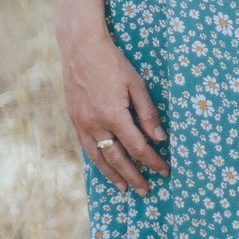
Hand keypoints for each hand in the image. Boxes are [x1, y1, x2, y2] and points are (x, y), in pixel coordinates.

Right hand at [58, 25, 168, 196]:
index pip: (138, 147)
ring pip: (99, 158)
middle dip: (133, 176)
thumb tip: (160, 138)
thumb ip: (148, 112)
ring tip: (124, 188)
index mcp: (114, 115)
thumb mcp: (136, 84)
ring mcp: (82, 123)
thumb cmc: (112, 63)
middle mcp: (96, 124)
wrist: (80, 48)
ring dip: (113, 175)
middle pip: (118, 159)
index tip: (164, 170)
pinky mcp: (74, 120)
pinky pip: (86, 147)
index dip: (153, 161)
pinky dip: (97, 161)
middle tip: (145, 191)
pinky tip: (104, 167)